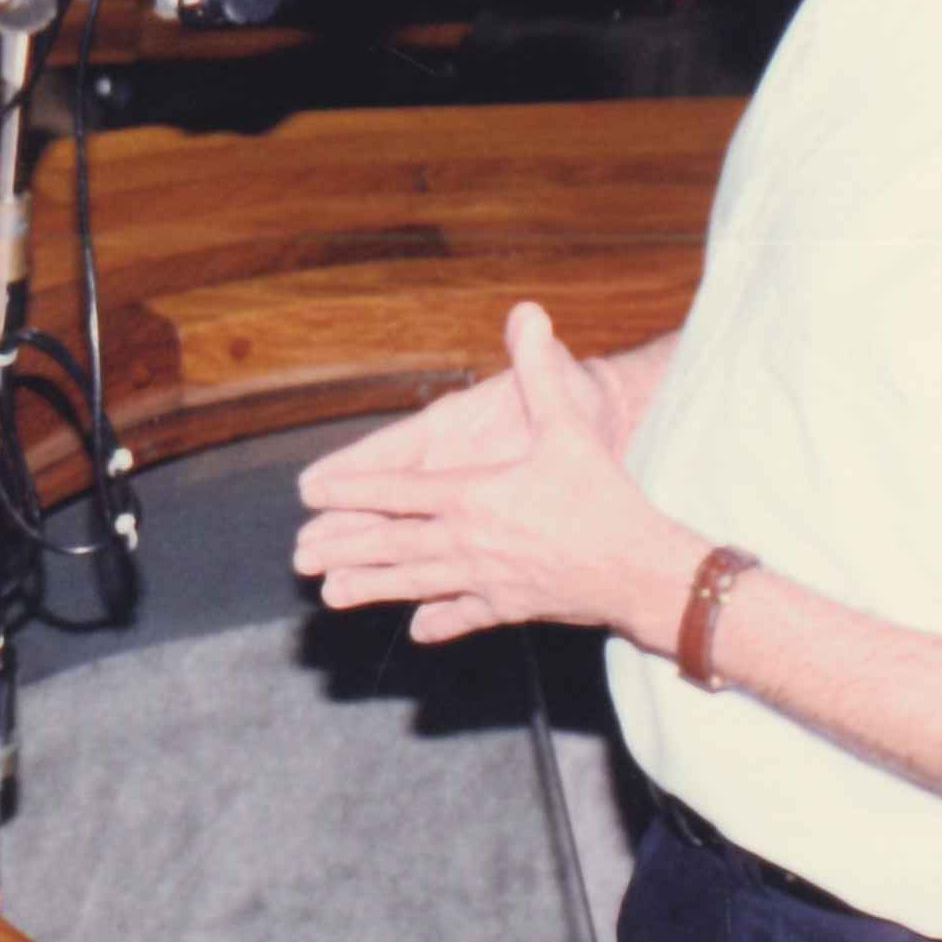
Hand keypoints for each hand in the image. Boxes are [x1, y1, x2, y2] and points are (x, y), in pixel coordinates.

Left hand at [289, 302, 688, 648]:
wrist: (641, 570)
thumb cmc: (603, 497)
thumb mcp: (568, 427)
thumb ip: (538, 369)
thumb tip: (528, 312)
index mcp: (473, 497)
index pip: (398, 493)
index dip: (352, 491)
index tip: (312, 495)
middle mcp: (468, 541)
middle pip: (393, 544)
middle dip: (345, 547)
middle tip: (300, 557)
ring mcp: (486, 580)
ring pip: (417, 584)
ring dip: (373, 589)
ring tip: (332, 596)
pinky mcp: (511, 607)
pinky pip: (466, 614)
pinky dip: (441, 619)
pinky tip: (419, 629)